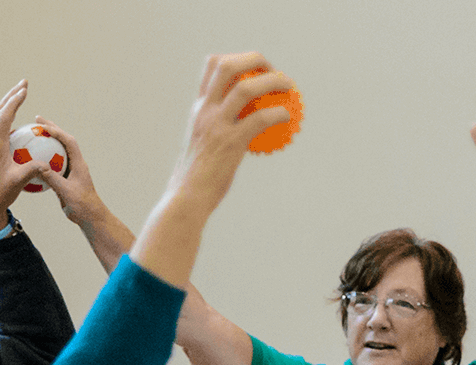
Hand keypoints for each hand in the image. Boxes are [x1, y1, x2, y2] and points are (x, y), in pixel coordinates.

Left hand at [0, 81, 49, 233]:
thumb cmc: (1, 193)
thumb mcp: (19, 182)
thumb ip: (33, 170)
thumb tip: (49, 163)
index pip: (3, 117)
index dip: (14, 101)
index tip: (25, 90)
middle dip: (11, 95)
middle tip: (24, 83)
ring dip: (8, 104)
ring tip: (21, 95)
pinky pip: (0, 129)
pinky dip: (9, 118)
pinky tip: (19, 122)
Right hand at [30, 116, 110, 226]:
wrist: (90, 217)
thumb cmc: (82, 205)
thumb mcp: (66, 192)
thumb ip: (53, 178)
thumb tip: (38, 166)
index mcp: (79, 164)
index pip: (68, 142)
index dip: (57, 131)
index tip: (43, 125)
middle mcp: (76, 164)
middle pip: (64, 141)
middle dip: (52, 128)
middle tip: (37, 120)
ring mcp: (71, 170)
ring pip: (58, 150)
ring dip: (48, 140)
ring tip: (34, 132)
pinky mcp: (66, 177)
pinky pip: (53, 163)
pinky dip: (43, 156)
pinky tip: (31, 157)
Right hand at [161, 54, 293, 213]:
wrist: (187, 196)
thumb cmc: (198, 175)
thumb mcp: (202, 142)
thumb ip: (217, 127)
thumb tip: (243, 123)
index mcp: (199, 107)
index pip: (211, 66)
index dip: (236, 57)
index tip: (255, 67)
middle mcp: (205, 110)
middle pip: (227, 66)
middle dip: (254, 59)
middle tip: (274, 70)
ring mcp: (217, 124)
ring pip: (246, 88)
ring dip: (272, 81)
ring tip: (289, 87)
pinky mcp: (231, 142)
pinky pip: (260, 119)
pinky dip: (278, 113)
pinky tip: (288, 117)